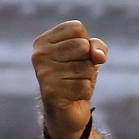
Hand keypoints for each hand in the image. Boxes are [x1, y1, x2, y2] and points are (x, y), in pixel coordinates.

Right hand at [32, 21, 107, 138]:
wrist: (67, 110)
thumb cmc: (76, 76)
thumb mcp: (89, 55)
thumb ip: (97, 47)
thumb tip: (99, 56)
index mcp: (44, 41)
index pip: (76, 28)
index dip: (86, 42)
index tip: (76, 55)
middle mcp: (39, 55)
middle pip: (82, 45)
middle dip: (87, 60)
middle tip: (75, 72)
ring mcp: (43, 73)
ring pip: (86, 66)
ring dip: (87, 77)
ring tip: (73, 83)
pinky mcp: (50, 91)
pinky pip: (84, 84)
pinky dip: (85, 90)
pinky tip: (73, 95)